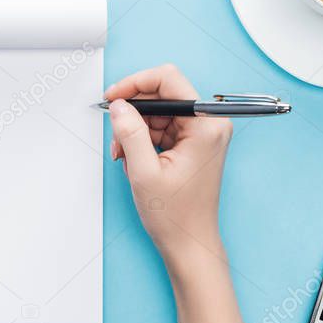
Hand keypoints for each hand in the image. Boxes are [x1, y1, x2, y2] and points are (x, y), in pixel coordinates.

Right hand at [106, 65, 231, 273]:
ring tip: (124, 156)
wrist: (189, 243)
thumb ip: (129, 133)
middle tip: (115, 133)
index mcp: (205, 126)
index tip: (113, 97)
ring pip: (158, 113)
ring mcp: (202, 134)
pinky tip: (134, 160)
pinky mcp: (194, 144)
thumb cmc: (175, 215)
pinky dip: (143, 140)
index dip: (135, 83)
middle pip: (163, 95)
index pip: (169, 79)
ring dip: (135, 130)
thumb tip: (119, 105)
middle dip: (133, 112)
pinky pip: (162, 128)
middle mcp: (209, 124)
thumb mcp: (143, 172)